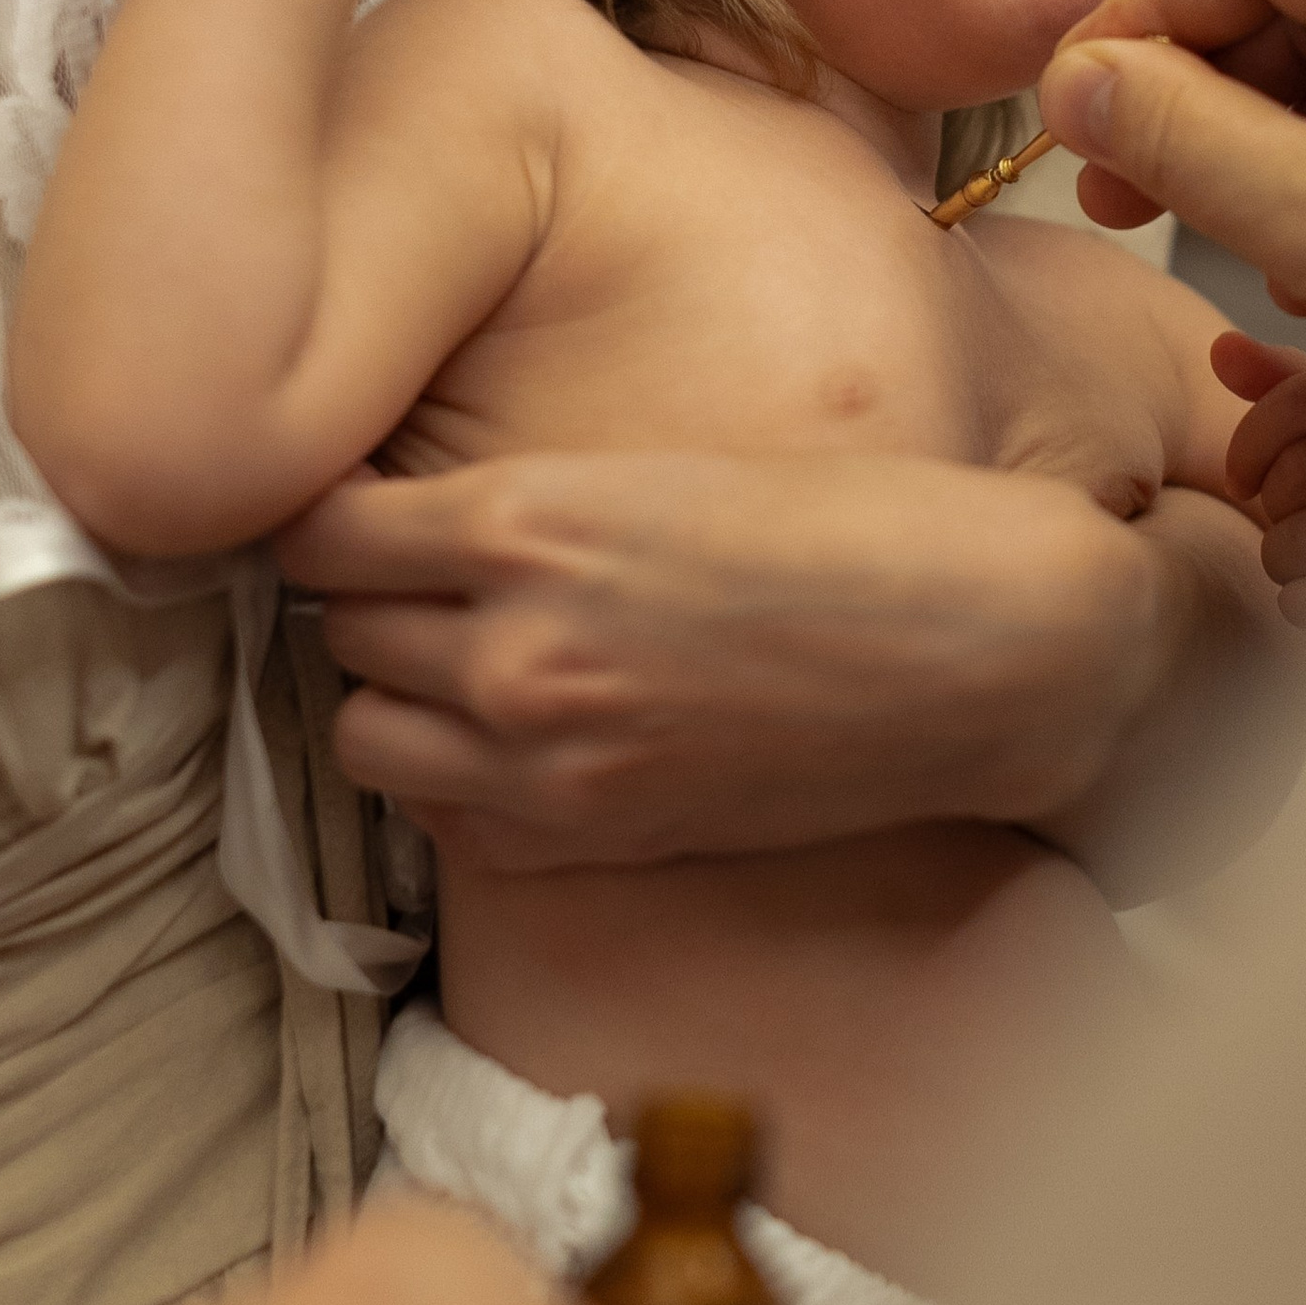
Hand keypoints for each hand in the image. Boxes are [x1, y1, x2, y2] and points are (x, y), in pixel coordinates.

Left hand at [279, 451, 1167, 870]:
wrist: (987, 651)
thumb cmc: (858, 525)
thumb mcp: (668, 465)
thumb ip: (530, 505)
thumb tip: (413, 521)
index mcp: (529, 523)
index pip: (318, 529)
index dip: (328, 511)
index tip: (356, 503)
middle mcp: (513, 650)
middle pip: (334, 629)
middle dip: (365, 598)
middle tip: (418, 571)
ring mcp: (548, 762)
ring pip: (363, 735)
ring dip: (394, 692)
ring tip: (459, 655)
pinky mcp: (593, 839)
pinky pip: (444, 821)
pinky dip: (454, 780)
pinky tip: (516, 734)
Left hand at [1216, 331, 1305, 711]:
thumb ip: (1283, 384)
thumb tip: (1221, 351)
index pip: (1302, 401)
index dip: (1251, 443)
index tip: (1243, 478)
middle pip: (1299, 473)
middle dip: (1272, 506)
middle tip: (1288, 523)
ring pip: (1303, 538)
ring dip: (1280, 557)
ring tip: (1298, 559)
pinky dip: (1300, 602)